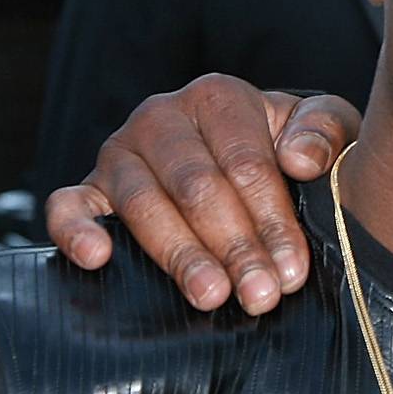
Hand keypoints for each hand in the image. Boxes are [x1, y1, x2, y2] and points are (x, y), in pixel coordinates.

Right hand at [43, 74, 360, 313]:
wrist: (247, 145)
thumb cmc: (289, 141)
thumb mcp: (322, 126)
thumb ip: (324, 132)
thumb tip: (300, 159)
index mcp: (218, 97)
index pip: (245, 164)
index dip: (271, 219)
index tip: (292, 268)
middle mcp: (162, 117)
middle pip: (197, 188)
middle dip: (233, 246)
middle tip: (260, 295)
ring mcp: (120, 152)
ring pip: (142, 204)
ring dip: (179, 254)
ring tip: (212, 296)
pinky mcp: (88, 186)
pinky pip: (68, 205)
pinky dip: (76, 230)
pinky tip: (97, 260)